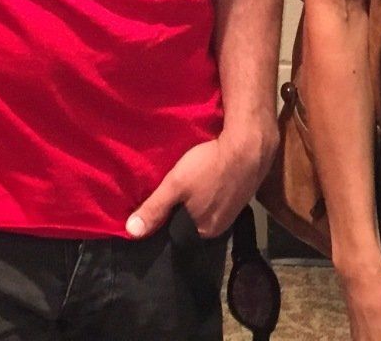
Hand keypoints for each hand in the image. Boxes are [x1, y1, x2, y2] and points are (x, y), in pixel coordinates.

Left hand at [126, 126, 273, 239]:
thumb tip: (130, 232)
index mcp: (203, 231)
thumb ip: (154, 209)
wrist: (250, 146)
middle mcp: (219, 228)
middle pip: (193, 222)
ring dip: (199, 199)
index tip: (159, 206)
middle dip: (183, 209)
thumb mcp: (175, 185)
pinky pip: (220, 199)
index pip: (177, 233)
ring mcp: (233, 212)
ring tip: (190, 184)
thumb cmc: (209, 166)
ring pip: (207, 209)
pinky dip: (212, 191)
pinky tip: (209, 179)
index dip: (167, 220)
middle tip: (173, 191)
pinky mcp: (242, 196)